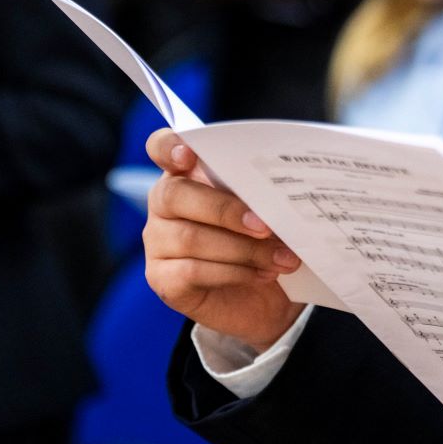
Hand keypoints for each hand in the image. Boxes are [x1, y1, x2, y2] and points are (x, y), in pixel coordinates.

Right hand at [143, 128, 304, 352]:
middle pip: (176, 195)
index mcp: (186, 174)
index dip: (169, 146)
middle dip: (225, 209)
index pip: (160, 148)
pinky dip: (235, 272)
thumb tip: (284, 190)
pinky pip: (193, 271)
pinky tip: (263, 273)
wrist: (265, 296)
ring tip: (283, 257)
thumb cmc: (264, 239)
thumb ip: (262, 191)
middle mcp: (164, 205)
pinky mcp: (163, 279)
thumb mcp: (267, 209)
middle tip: (266, 225)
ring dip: (244, 248)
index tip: (189, 155)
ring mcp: (158, 243)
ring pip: (191, 238)